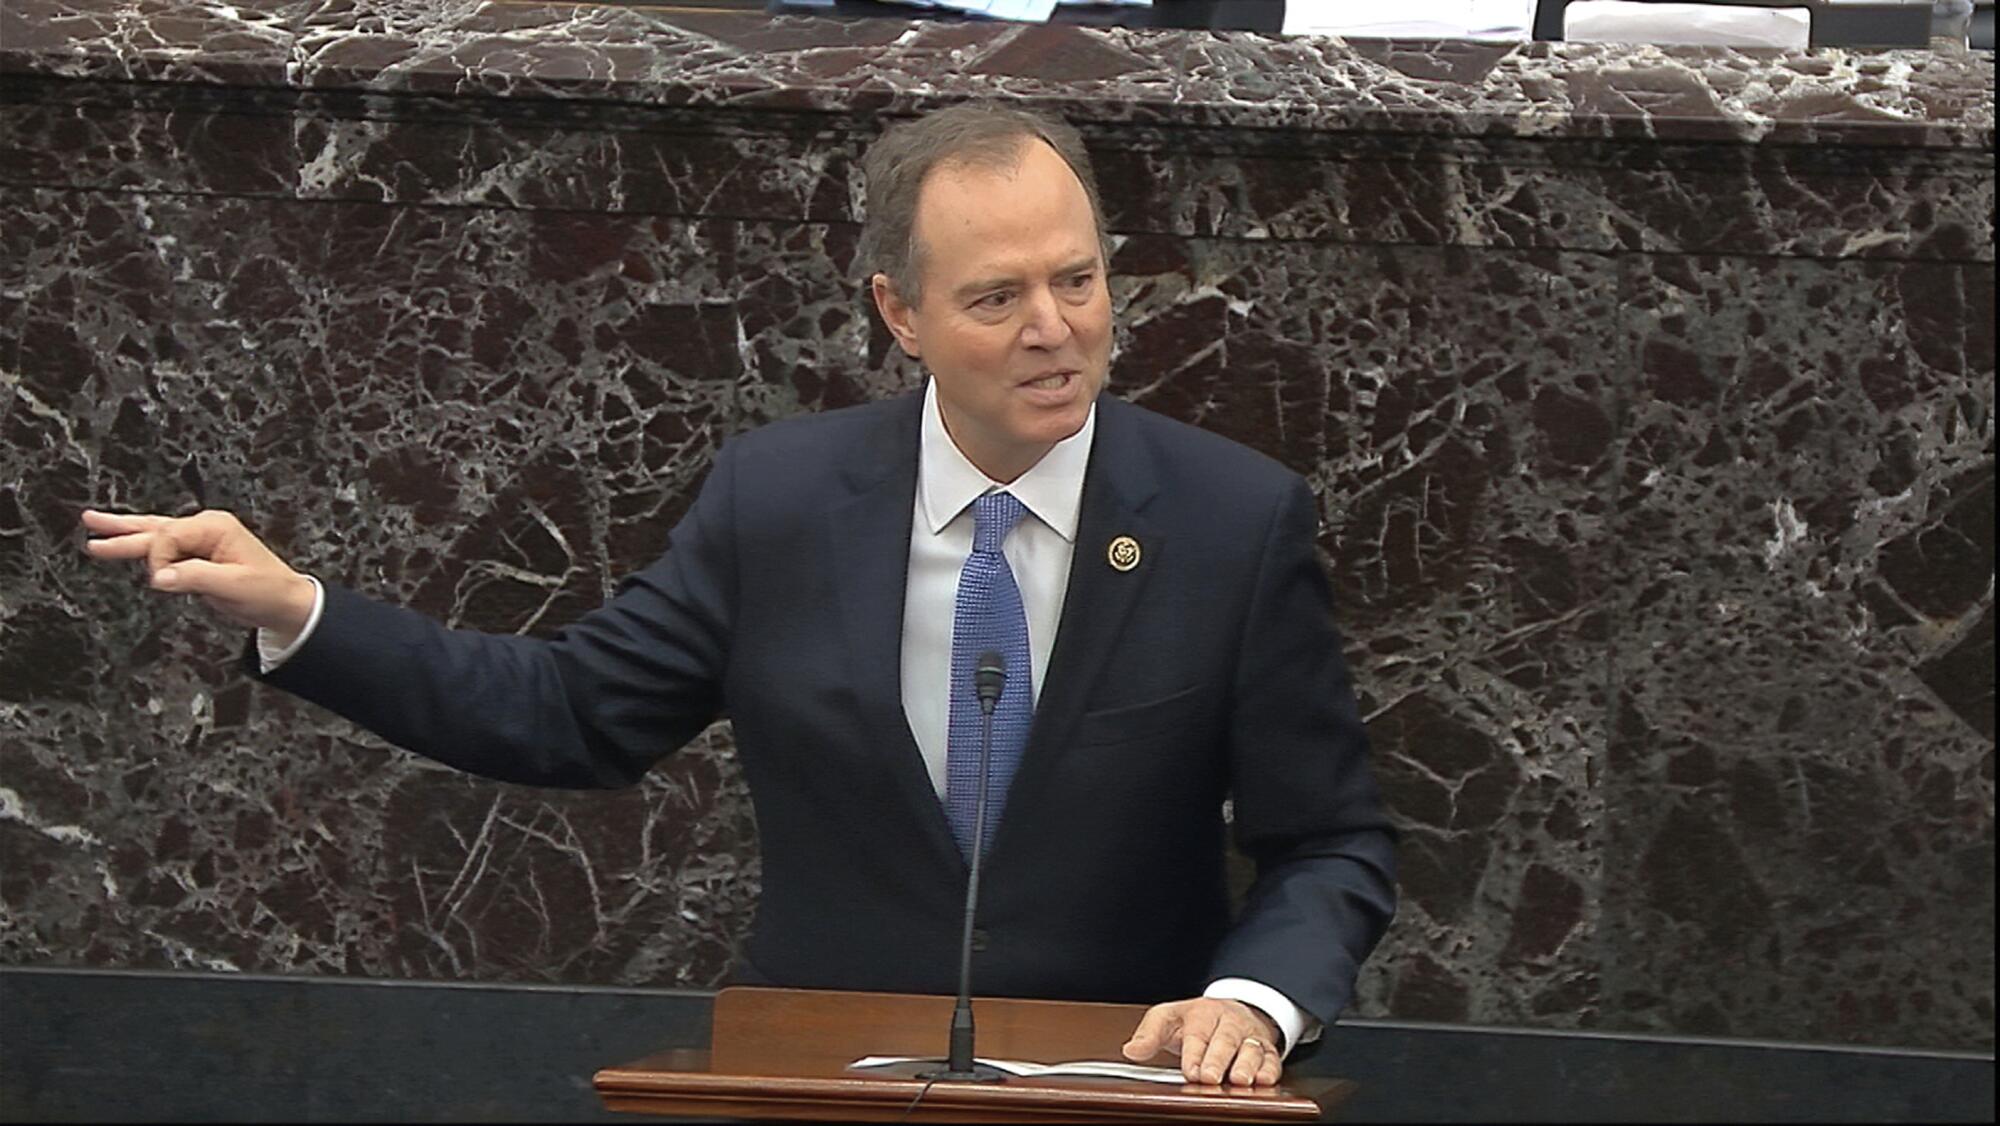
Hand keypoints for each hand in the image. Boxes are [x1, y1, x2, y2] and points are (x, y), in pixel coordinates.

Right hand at [81, 508, 315, 643]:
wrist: (286, 603)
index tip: (160, 580)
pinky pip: (163, 548)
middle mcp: (206, 528)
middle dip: (121, 529)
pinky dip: (141, 547)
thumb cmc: (268, 591)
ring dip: (125, 532)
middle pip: (155, 528)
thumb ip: (194, 578)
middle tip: (91, 525)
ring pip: (155, 534)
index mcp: (214, 527)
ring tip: (95, 526)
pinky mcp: (198, 556)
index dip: (157, 559)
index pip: (167, 537)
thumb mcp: (232, 586)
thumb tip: (159, 576)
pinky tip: (123, 544)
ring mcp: (201, 541)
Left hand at [1122, 997, 1282, 1087]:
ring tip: (1239, 1079)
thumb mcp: (1169, 1018)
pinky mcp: (1267, 1050)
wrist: (1231, 1012)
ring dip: (1246, 1064)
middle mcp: (1229, 1022)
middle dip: (1218, 1059)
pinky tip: (1263, 1079)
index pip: (1198, 1032)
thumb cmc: (1197, 1020)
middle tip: (1209, 1076)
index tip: (1190, 1069)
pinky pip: (1272, 1059)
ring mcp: (1250, 1036)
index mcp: (1203, 1013)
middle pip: (1226, 1039)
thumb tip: (1131, 1051)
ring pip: (1252, 1048)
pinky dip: (1269, 1069)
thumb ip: (1149, 1034)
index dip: (1194, 1052)